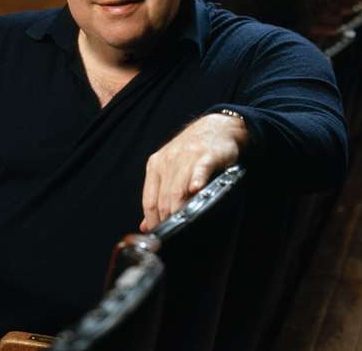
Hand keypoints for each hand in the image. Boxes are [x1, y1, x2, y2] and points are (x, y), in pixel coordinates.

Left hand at [140, 112, 246, 232]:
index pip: (149, 200)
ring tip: (184, 223)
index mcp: (155, 165)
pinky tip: (196, 190)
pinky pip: (199, 170)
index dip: (152, 220)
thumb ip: (158, 195)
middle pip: (164, 198)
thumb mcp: (170, 169)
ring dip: (180, 208)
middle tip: (174, 234)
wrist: (216, 127)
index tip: (158, 234)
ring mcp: (186, 157)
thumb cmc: (191, 152)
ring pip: (178, 189)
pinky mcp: (206, 155)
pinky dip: (197, 180)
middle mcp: (167, 161)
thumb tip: (145, 225)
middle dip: (168, 219)